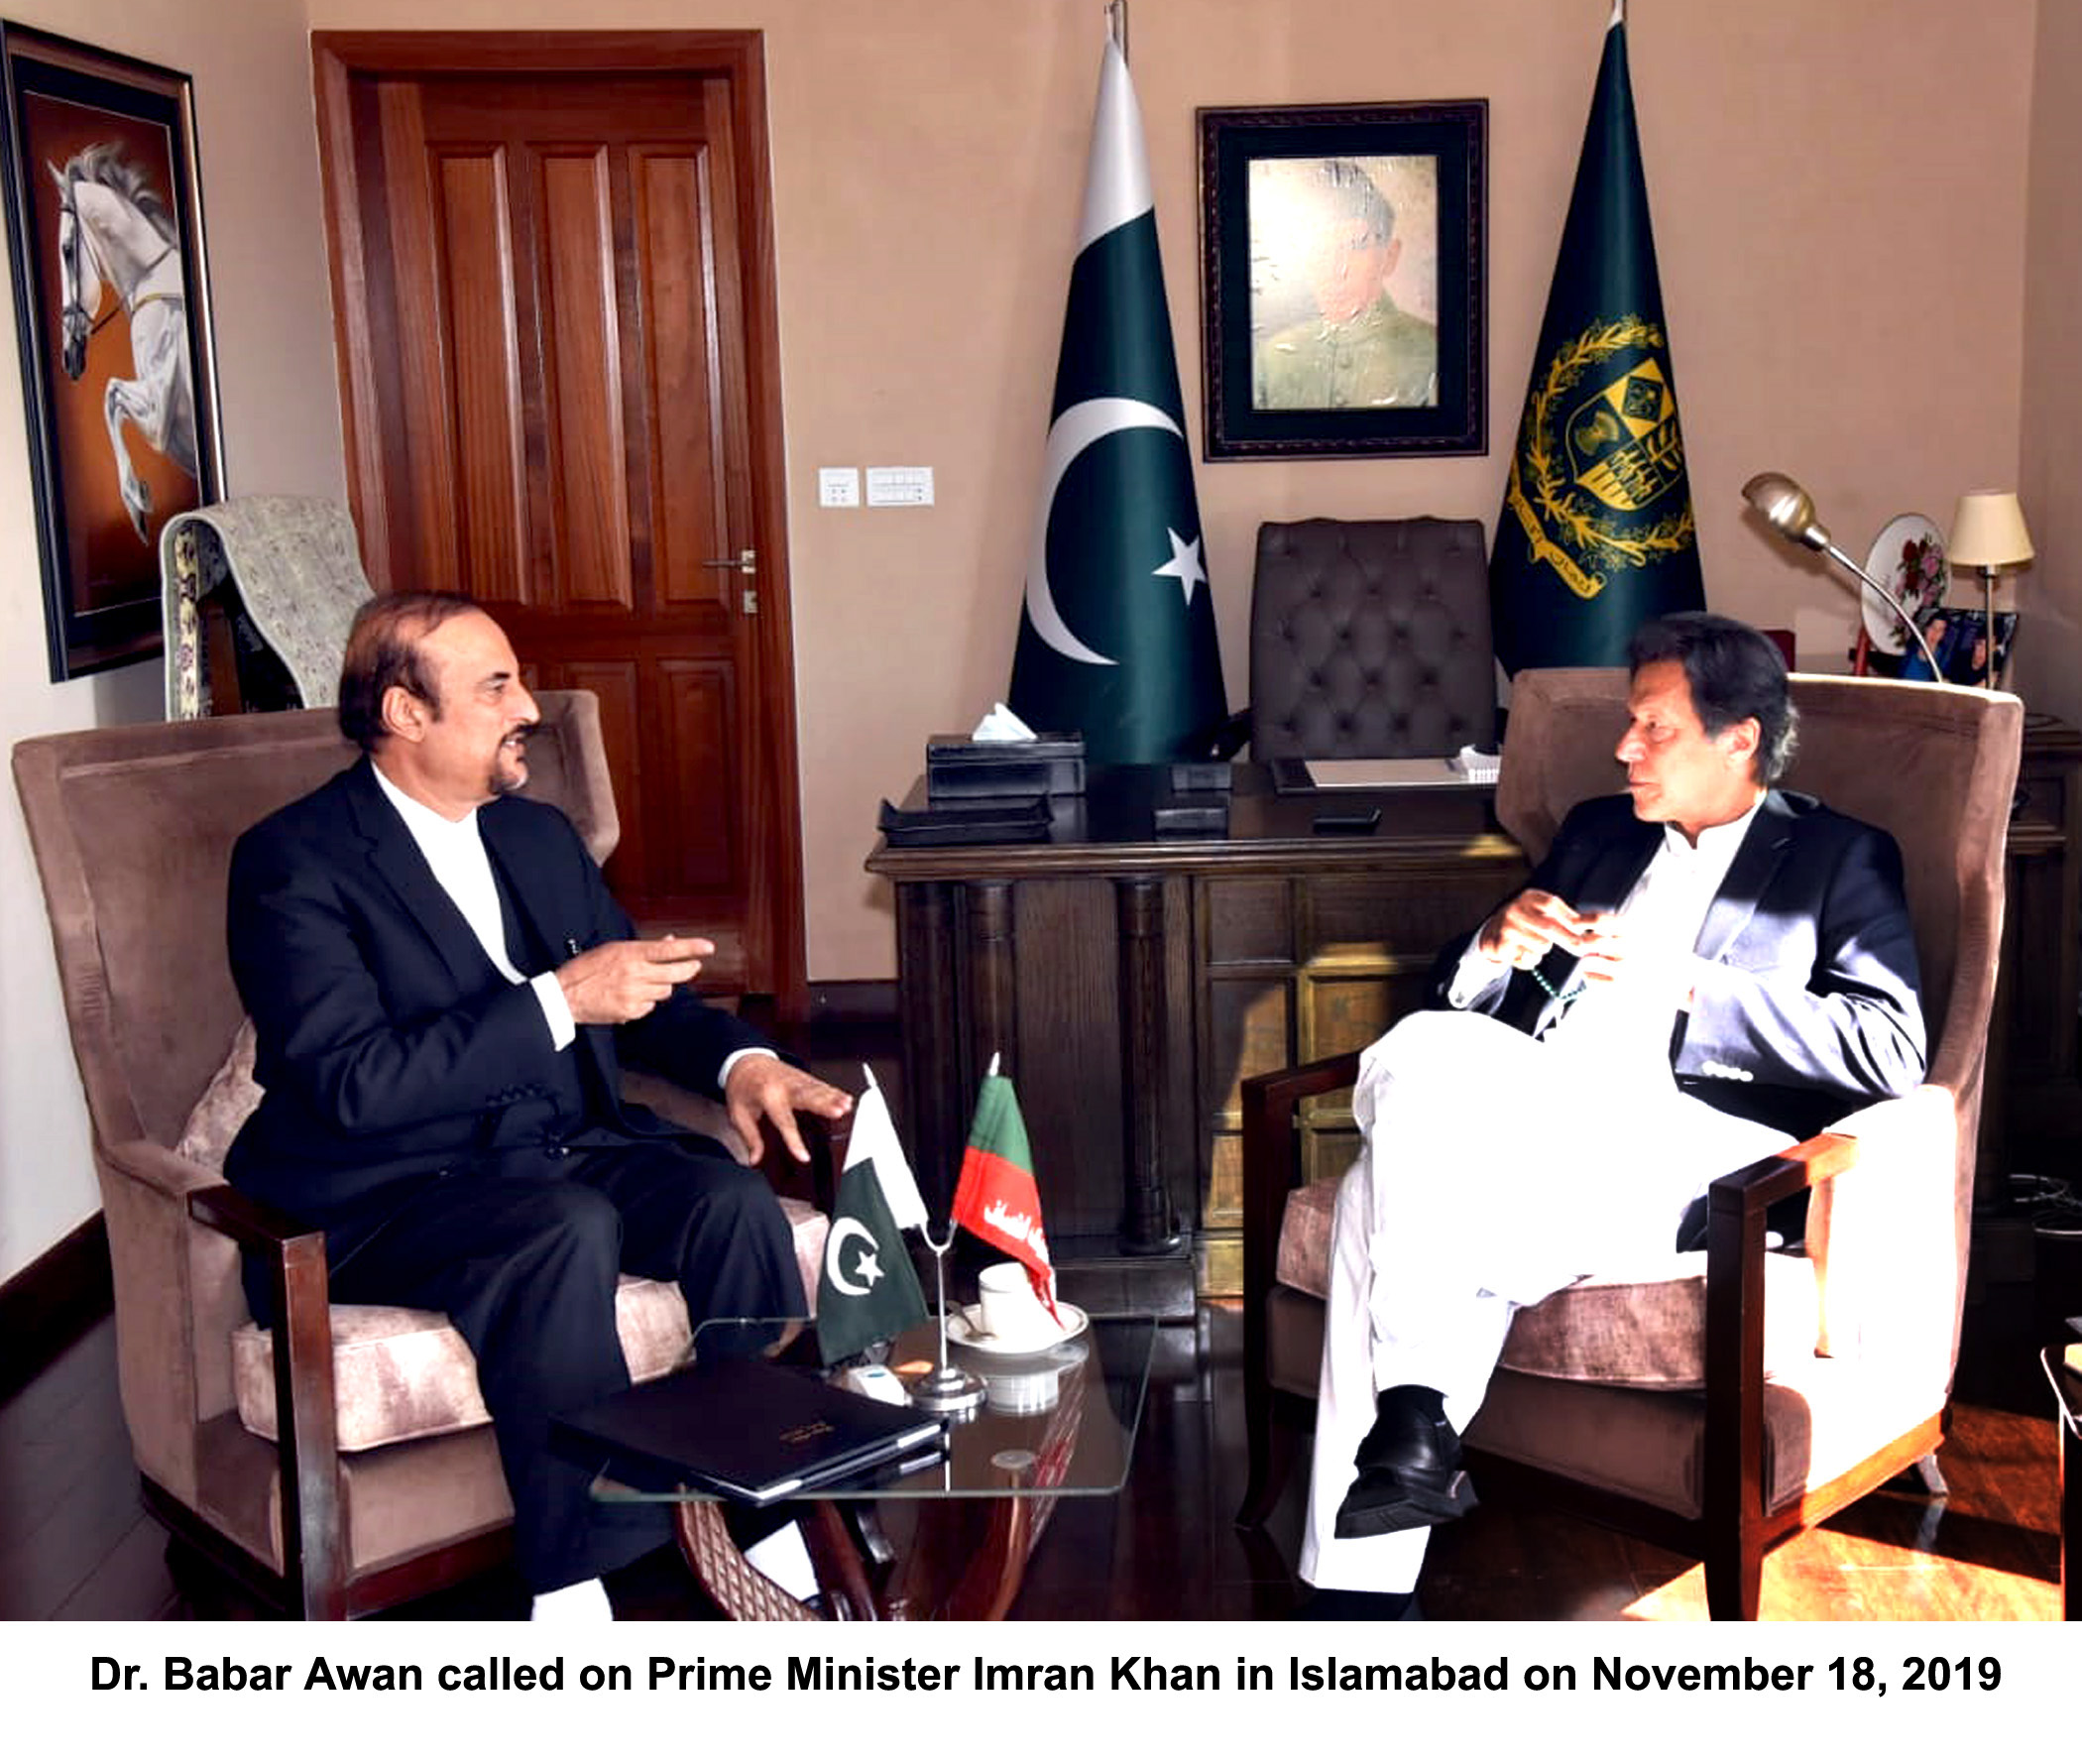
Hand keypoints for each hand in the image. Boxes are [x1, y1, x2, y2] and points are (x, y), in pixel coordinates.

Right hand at [557, 935, 710, 1024]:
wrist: (565, 996)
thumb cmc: (587, 968)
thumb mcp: (614, 949)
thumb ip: (644, 948)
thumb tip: (670, 941)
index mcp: (630, 954)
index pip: (669, 950)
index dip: (691, 948)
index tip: (709, 947)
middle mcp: (636, 974)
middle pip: (676, 974)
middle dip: (689, 969)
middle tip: (693, 966)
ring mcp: (634, 994)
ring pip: (665, 991)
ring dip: (663, 986)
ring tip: (646, 981)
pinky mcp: (631, 1012)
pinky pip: (651, 1006)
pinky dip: (647, 1002)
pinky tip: (632, 996)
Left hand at [724, 1052, 852, 1164]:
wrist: (745, 1060)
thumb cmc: (742, 1087)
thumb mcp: (738, 1114)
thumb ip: (750, 1138)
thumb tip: (754, 1159)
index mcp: (766, 1096)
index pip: (783, 1121)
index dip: (794, 1141)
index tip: (803, 1157)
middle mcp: (784, 1086)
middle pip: (807, 1097)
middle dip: (824, 1104)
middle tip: (839, 1112)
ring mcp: (796, 1080)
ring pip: (817, 1089)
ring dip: (834, 1097)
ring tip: (847, 1106)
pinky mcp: (804, 1078)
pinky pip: (821, 1085)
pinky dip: (835, 1091)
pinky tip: (847, 1098)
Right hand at [1476, 890, 1612, 972]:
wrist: (1493, 931)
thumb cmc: (1527, 921)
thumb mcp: (1540, 911)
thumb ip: (1562, 917)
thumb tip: (1590, 927)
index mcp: (1529, 898)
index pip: (1552, 904)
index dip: (1569, 917)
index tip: (1583, 929)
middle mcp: (1516, 910)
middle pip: (1549, 926)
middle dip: (1569, 939)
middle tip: (1581, 948)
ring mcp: (1507, 928)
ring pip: (1541, 945)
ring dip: (1544, 949)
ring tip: (1535, 944)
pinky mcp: (1501, 945)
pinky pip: (1528, 957)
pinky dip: (1531, 960)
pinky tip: (1523, 952)